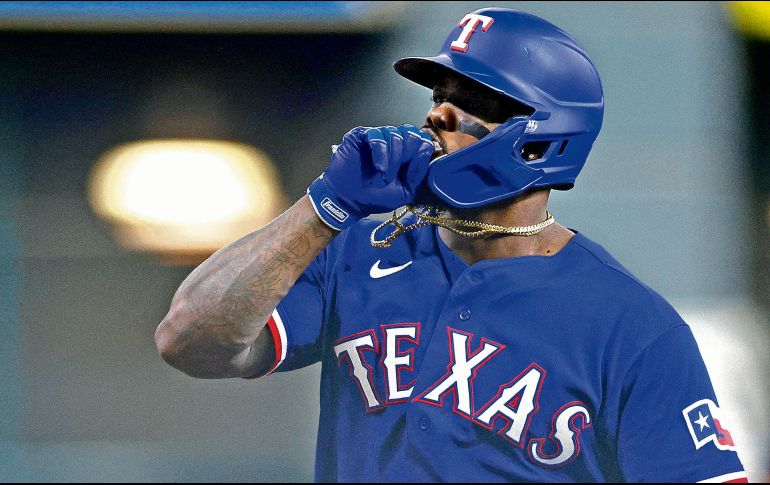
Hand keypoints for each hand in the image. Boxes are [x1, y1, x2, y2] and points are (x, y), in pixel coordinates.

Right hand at [307, 125, 433, 230]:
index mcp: (406, 154)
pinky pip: (377, 135)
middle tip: (396, 173)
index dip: (422, 150)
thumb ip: (418, 173)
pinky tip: (379, 167)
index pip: (422, 139)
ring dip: (393, 158)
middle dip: (407, 154)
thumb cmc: (376, 197)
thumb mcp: (405, 191)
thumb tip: (426, 150)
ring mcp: (377, 137)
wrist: (348, 201)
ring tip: (384, 176)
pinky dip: (380, 152)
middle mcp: (393, 142)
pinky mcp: (361, 135)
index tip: (414, 167)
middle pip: (411, 133)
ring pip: (394, 134)